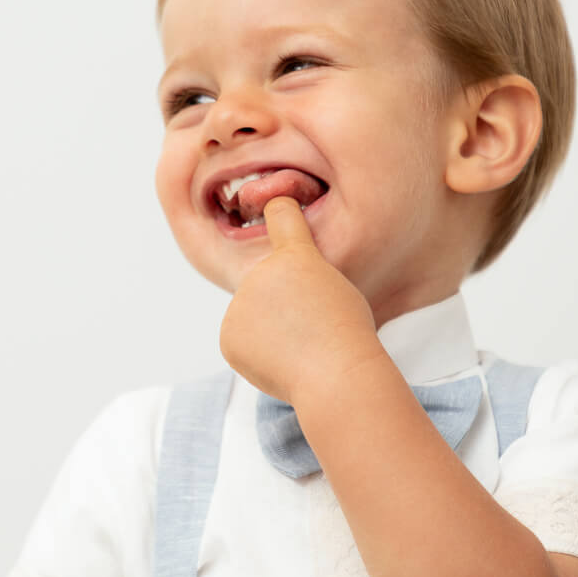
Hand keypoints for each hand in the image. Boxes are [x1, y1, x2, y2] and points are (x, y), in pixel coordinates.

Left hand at [219, 197, 381, 404]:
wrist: (336, 375)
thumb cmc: (349, 337)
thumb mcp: (340, 291)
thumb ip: (307, 283)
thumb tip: (280, 300)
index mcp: (297, 257)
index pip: (283, 219)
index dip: (279, 209)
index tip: (274, 201)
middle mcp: (262, 273)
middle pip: (267, 287)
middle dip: (281, 307)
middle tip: (311, 328)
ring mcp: (241, 304)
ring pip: (253, 316)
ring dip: (270, 331)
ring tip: (301, 347)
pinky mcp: (228, 336)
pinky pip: (243, 341)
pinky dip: (258, 353)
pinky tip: (282, 360)